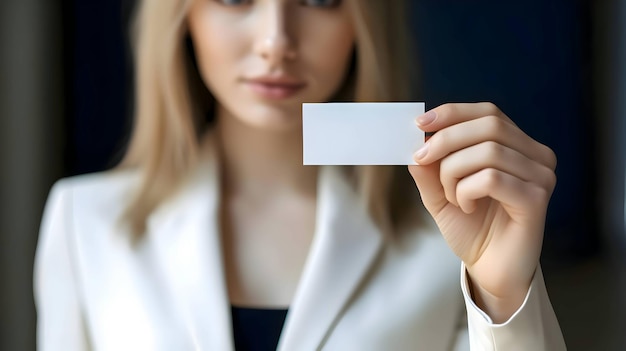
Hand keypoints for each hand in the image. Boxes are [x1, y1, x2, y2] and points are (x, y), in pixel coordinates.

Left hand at [408, 103, 556, 322]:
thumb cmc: (472, 229)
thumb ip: (430, 166)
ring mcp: (540, 176)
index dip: (453, 113)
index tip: (420, 123)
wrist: (489, 270)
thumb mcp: (440, 192)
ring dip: (454, 173)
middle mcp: (536, 156)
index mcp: (517, 147)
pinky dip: (467, 190)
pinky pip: (492, 178)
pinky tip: (466, 206)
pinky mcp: (536, 198)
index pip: (488, 113)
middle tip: (421, 159)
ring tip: (452, 197)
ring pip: (488, 151)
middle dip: (446, 140)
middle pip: (489, 126)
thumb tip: (418, 137)